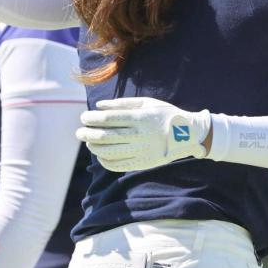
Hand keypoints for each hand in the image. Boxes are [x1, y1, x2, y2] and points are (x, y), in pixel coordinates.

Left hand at [76, 97, 211, 172]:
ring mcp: (142, 150)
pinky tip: (101, 155)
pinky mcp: (143, 163)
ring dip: (94, 148)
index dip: (92, 119)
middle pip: (106, 136)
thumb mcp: (147, 103)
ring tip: (89, 143)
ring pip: (110, 152)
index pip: (109, 119)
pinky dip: (106, 161)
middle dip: (88, 134)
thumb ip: (122, 103)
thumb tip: (99, 106)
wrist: (188, 135)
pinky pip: (119, 165)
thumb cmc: (164, 115)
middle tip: (79, 132)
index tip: (83, 117)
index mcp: (141, 118)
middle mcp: (140, 135)